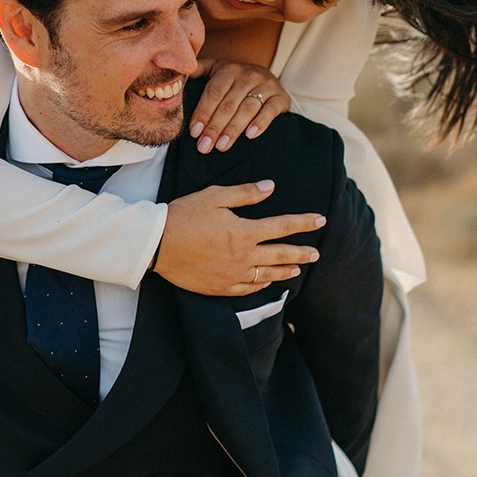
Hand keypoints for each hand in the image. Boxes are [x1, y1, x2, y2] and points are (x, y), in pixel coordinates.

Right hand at [154, 181, 323, 295]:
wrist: (156, 244)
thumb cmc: (183, 215)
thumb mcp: (214, 197)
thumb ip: (245, 193)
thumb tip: (270, 187)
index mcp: (244, 232)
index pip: (282, 226)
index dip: (303, 222)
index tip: (320, 220)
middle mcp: (243, 256)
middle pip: (281, 255)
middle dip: (302, 253)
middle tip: (317, 254)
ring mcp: (232, 275)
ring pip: (267, 275)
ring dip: (285, 271)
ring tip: (297, 269)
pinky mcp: (220, 287)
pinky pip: (247, 290)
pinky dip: (261, 286)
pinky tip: (267, 283)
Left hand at [189, 60, 289, 153]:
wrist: (268, 78)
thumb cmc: (235, 79)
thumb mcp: (215, 69)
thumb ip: (197, 72)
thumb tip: (175, 77)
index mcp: (228, 69)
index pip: (213, 93)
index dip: (203, 113)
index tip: (194, 132)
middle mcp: (248, 75)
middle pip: (228, 104)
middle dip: (215, 127)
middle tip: (204, 146)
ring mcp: (266, 85)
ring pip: (247, 109)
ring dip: (233, 129)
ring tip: (222, 146)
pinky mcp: (280, 97)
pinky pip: (270, 110)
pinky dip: (261, 123)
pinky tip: (250, 136)